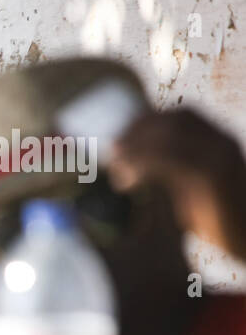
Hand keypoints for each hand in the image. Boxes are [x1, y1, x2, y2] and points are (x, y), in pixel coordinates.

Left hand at [111, 109, 245, 259]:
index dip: (146, 121)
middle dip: (137, 133)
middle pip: (174, 122)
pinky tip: (127, 182)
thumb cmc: (221, 219)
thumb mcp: (195, 188)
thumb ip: (172, 172)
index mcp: (220, 142)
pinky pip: (173, 161)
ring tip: (115, 169)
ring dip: (136, 149)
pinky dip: (143, 165)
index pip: (182, 115)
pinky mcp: (215, 179)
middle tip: (111, 153)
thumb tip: (129, 169)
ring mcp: (221, 159)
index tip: (119, 139)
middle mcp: (222, 144)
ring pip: (171, 138)